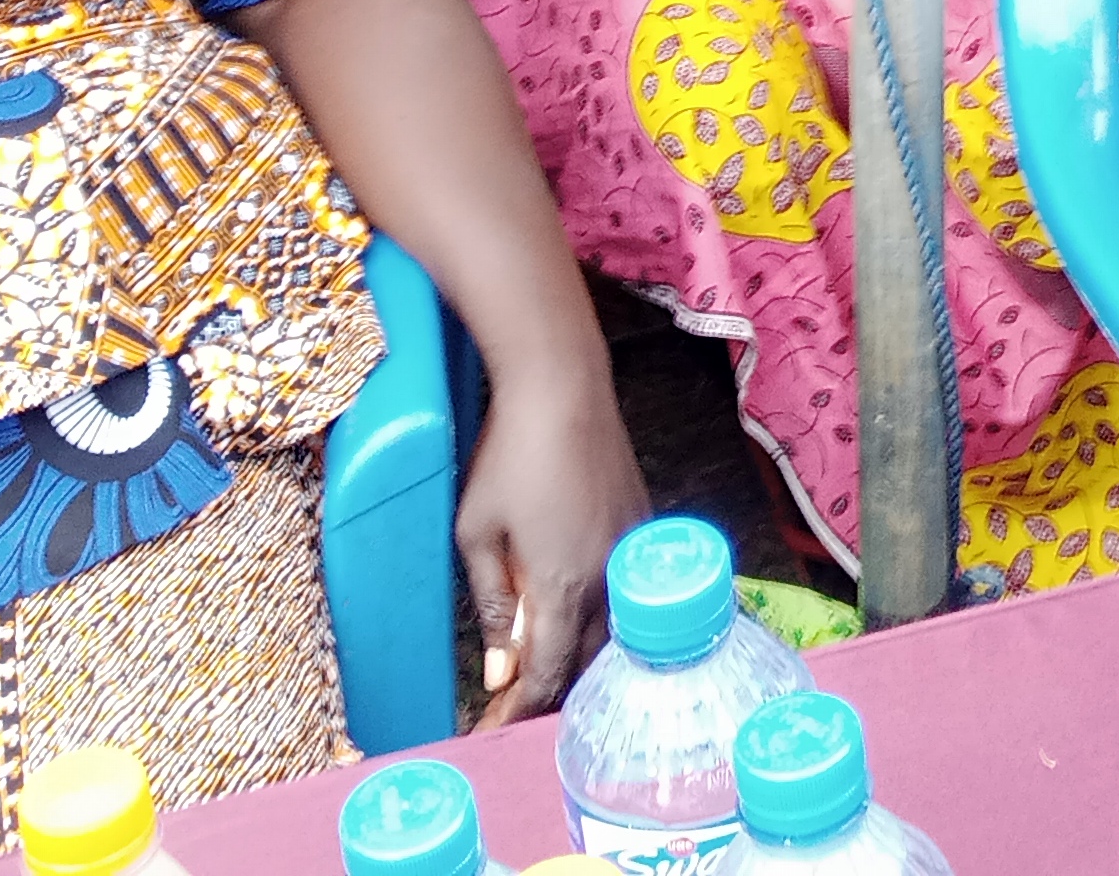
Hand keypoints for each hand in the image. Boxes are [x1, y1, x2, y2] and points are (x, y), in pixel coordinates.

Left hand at [456, 373, 646, 718]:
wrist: (564, 385)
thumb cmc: (510, 454)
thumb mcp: (476, 534)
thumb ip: (490, 605)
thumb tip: (499, 669)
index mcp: (564, 586)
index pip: (544, 677)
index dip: (515, 712)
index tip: (489, 733)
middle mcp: (609, 578)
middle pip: (585, 665)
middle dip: (549, 696)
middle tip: (511, 712)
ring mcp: (632, 551)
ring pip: (614, 634)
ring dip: (579, 662)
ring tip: (543, 673)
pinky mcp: (643, 526)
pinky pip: (628, 595)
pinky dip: (604, 623)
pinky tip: (578, 620)